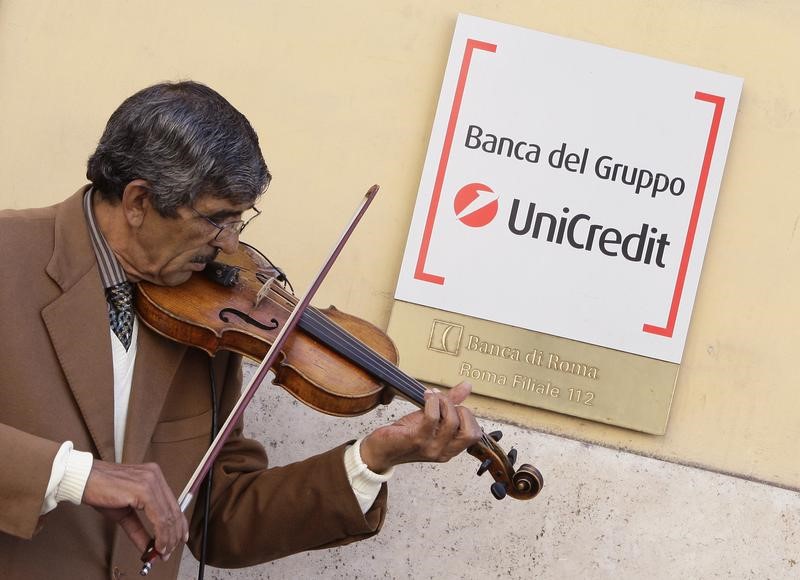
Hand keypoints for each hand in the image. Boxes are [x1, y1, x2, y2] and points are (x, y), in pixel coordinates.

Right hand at [82, 460, 187, 560]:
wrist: (84, 479)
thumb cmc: (101, 491)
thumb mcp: (124, 513)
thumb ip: (138, 529)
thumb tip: (148, 546)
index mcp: (154, 476)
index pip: (173, 504)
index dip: (179, 524)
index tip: (179, 539)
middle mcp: (156, 476)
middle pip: (174, 510)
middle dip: (174, 535)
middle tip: (168, 551)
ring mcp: (151, 481)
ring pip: (168, 515)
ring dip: (167, 538)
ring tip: (162, 552)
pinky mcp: (144, 490)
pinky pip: (159, 517)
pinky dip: (160, 534)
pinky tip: (157, 544)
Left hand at [359, 382, 481, 472]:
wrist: (380, 450)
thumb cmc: (405, 435)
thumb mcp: (432, 419)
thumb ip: (451, 403)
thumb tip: (467, 386)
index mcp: (450, 448)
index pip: (475, 435)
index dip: (468, 416)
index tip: (453, 405)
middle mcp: (443, 451)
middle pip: (470, 432)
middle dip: (460, 410)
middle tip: (444, 402)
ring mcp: (430, 447)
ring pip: (452, 422)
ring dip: (443, 402)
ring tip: (432, 396)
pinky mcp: (416, 440)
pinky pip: (432, 418)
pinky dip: (431, 402)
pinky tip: (425, 397)